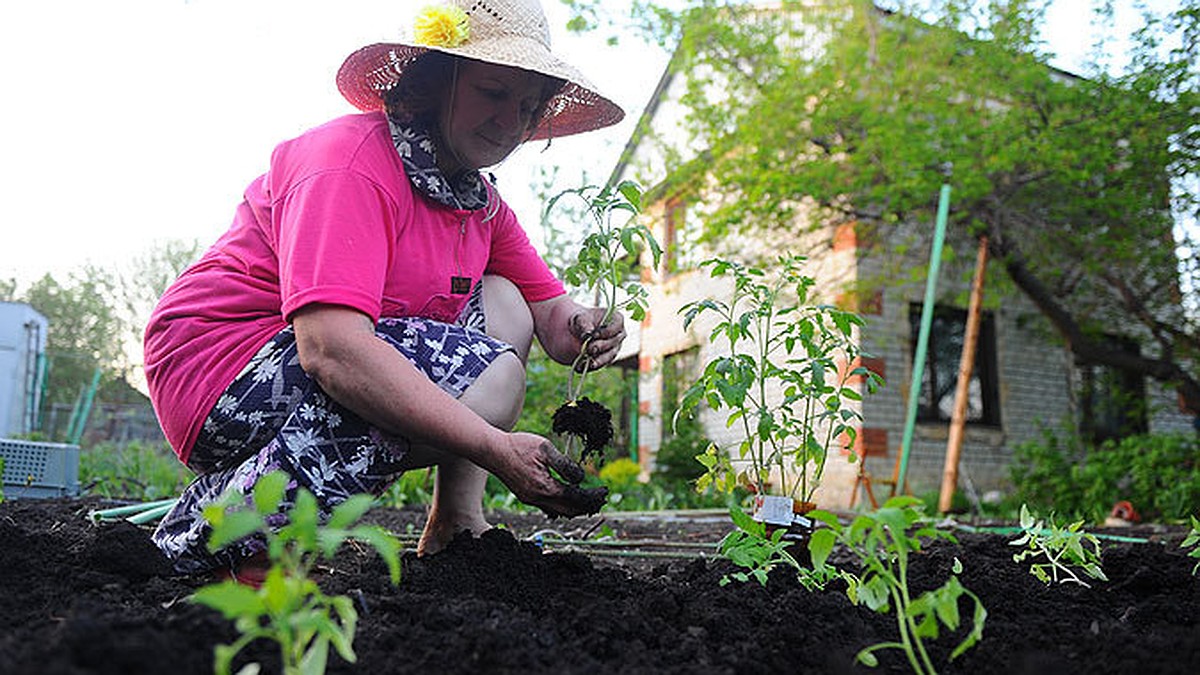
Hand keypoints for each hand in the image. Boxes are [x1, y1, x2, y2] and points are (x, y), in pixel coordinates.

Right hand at [492, 432, 607, 517]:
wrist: (492, 450)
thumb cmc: (518, 446)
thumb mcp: (546, 449)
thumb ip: (565, 465)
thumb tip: (580, 478)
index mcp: (545, 487)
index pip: (577, 498)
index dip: (593, 497)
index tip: (604, 492)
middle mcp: (538, 499)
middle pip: (570, 510)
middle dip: (588, 506)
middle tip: (600, 498)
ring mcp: (531, 500)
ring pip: (559, 512)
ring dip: (575, 508)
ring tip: (588, 500)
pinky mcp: (526, 497)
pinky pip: (549, 508)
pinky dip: (562, 506)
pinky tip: (567, 498)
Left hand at [569, 308, 625, 370]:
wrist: (579, 332)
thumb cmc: (583, 321)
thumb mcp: (580, 319)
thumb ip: (584, 324)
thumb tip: (587, 333)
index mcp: (617, 320)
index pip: (616, 326)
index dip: (606, 331)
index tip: (594, 334)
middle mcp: (619, 335)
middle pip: (613, 342)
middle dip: (600, 346)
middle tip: (589, 349)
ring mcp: (615, 349)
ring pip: (609, 356)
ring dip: (598, 360)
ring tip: (587, 363)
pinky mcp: (607, 360)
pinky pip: (601, 365)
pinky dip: (591, 366)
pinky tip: (580, 367)